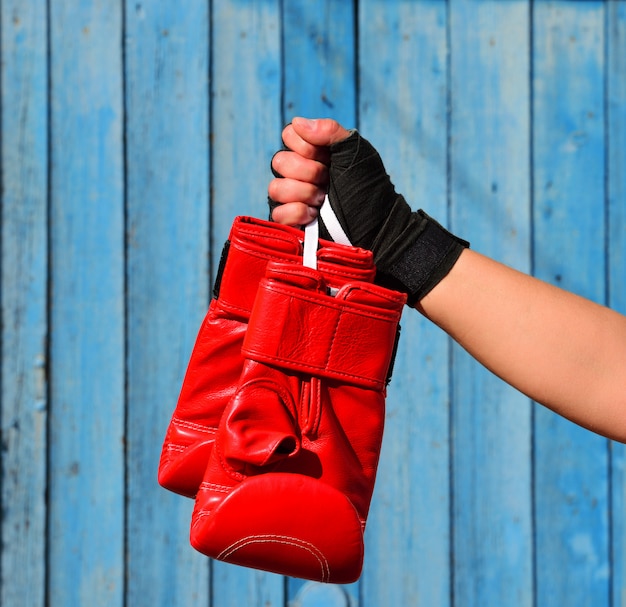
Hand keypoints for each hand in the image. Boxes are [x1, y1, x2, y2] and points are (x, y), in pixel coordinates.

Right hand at [267, 117, 467, 304]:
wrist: (375, 227)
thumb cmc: (368, 189)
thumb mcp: (356, 152)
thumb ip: (330, 131)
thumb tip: (297, 122)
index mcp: (313, 151)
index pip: (289, 135)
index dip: (307, 146)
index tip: (328, 159)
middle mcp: (299, 172)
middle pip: (279, 161)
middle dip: (309, 173)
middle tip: (328, 182)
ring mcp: (292, 197)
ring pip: (275, 188)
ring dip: (304, 193)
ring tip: (323, 200)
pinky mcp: (290, 221)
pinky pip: (276, 212)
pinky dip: (297, 213)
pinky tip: (314, 215)